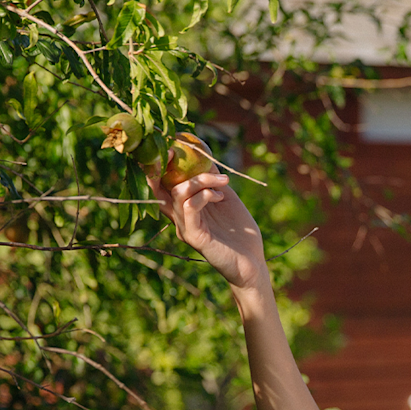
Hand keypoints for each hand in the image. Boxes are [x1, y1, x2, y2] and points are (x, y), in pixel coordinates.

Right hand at [147, 155, 266, 289]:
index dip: (159, 164)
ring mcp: (185, 228)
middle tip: (178, 150)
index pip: (161, 185)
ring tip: (224, 181)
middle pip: (158, 188)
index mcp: (184, 209)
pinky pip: (190, 208)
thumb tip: (203, 155)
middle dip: (164, 165)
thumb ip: (212, 180)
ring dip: (202, 180)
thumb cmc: (240, 233)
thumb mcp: (225, 198)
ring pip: (179, 194)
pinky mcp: (195, 237)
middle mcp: (179, 218)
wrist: (252, 263)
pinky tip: (219, 195)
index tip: (173, 145)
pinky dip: (204, 195)